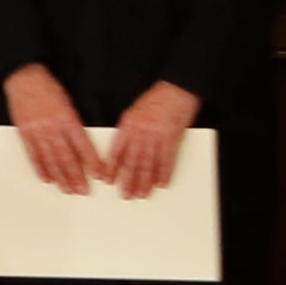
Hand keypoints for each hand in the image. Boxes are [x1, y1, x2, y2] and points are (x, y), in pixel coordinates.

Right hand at [3, 65, 99, 195]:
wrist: (25, 79)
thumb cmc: (49, 90)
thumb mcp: (69, 104)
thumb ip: (75, 126)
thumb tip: (83, 148)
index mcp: (68, 119)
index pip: (83, 146)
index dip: (93, 163)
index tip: (101, 176)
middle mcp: (53, 127)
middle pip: (67, 157)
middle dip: (76, 176)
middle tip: (83, 190)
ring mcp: (38, 131)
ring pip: (50, 159)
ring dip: (60, 176)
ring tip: (67, 189)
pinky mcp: (25, 133)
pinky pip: (33, 154)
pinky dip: (40, 168)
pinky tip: (46, 178)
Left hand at [105, 79, 200, 200]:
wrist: (177, 89)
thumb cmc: (155, 100)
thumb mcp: (133, 112)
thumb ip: (127, 131)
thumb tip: (123, 151)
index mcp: (127, 125)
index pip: (116, 151)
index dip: (111, 168)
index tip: (107, 181)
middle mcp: (140, 131)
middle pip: (132, 160)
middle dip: (128, 180)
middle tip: (125, 194)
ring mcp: (157, 135)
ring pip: (149, 163)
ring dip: (145, 181)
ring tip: (141, 194)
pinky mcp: (173, 138)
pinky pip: (168, 159)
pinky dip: (164, 172)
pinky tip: (161, 183)